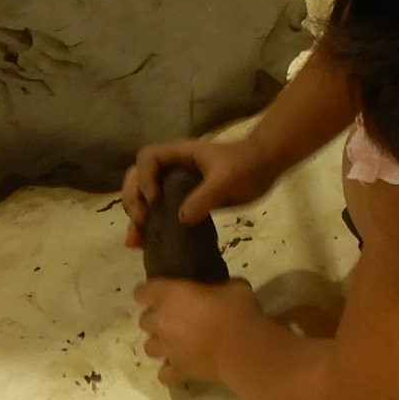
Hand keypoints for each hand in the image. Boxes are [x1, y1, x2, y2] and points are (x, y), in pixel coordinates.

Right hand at [123, 131, 287, 242]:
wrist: (265, 167)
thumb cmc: (246, 165)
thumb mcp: (227, 179)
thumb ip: (205, 196)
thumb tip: (181, 219)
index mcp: (179, 155)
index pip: (148, 158)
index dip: (145, 178)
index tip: (155, 199)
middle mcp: (172, 168)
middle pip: (138, 178)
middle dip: (133, 199)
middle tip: (141, 221)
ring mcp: (177, 185)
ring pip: (145, 198)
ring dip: (136, 217)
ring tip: (135, 242)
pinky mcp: (185, 201)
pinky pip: (162, 212)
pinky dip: (151, 227)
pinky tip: (146, 244)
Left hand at [134, 274, 260, 384]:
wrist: (242, 349)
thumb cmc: (237, 311)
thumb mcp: (233, 287)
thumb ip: (218, 288)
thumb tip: (222, 293)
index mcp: (171, 295)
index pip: (143, 292)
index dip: (147, 293)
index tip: (157, 294)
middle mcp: (162, 322)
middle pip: (144, 322)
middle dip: (155, 320)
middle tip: (174, 319)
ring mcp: (167, 349)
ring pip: (149, 348)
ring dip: (160, 344)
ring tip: (175, 343)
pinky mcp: (178, 371)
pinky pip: (164, 373)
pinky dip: (169, 370)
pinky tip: (181, 366)